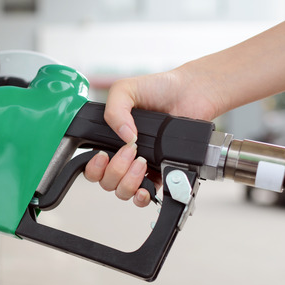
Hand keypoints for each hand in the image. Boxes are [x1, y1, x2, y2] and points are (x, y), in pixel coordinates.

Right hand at [84, 68, 221, 205]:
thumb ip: (113, 110)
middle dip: (115, 170)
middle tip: (130, 151)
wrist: (191, 91)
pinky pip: (147, 196)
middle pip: (106, 182)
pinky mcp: (162, 172)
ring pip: (123, 191)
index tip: (103, 155)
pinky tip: (146, 186)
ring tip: (142, 163)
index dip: (94, 167)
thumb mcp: (125, 89)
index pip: (92, 166)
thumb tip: (123, 137)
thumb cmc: (160, 87)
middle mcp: (124, 156)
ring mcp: (142, 166)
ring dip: (128, 182)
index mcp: (111, 139)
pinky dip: (144, 196)